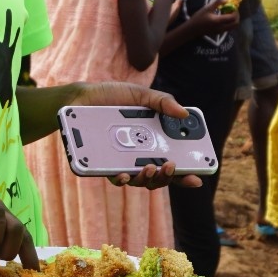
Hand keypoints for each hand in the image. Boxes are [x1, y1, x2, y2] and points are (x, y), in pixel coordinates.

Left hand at [68, 83, 203, 187]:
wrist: (80, 98)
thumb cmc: (112, 97)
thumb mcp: (140, 95)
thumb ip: (162, 102)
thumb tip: (184, 113)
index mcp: (153, 142)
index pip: (173, 163)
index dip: (186, 174)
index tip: (196, 178)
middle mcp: (139, 156)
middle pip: (159, 177)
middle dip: (168, 177)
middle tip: (171, 166)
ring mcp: (121, 162)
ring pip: (139, 181)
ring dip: (148, 179)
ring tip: (150, 167)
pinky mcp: (102, 165)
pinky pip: (114, 178)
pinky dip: (121, 179)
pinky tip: (124, 173)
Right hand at [189, 0, 240, 32]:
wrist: (192, 29)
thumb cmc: (199, 17)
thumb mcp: (207, 8)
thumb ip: (217, 3)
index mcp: (219, 21)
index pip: (233, 17)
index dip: (235, 11)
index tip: (232, 6)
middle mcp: (222, 28)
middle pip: (236, 24)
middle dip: (237, 16)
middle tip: (233, 10)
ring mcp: (221, 31)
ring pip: (233, 27)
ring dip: (233, 20)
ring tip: (228, 13)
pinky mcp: (219, 33)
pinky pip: (229, 28)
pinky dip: (229, 22)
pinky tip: (223, 17)